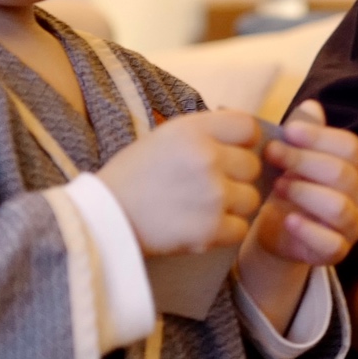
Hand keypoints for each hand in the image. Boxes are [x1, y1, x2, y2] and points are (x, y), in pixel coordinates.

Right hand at [98, 110, 261, 256]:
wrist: (105, 217)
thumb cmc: (132, 176)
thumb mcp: (165, 137)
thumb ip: (203, 135)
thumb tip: (242, 142)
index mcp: (193, 130)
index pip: (248, 127)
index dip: (242, 142)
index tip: (229, 153)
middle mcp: (207, 158)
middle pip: (252, 166)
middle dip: (236, 177)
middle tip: (210, 187)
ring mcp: (212, 195)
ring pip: (251, 199)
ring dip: (233, 206)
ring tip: (205, 208)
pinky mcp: (210, 229)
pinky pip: (241, 229)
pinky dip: (226, 231)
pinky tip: (202, 226)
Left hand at [237, 101, 357, 327]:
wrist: (279, 228)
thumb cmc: (292, 183)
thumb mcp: (294, 155)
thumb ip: (304, 133)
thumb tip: (310, 107)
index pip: (351, 147)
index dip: (319, 137)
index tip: (288, 131)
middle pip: (342, 174)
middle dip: (304, 161)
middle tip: (272, 154)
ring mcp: (354, 225)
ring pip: (338, 207)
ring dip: (304, 193)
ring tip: (277, 185)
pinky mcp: (338, 252)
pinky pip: (331, 243)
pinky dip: (308, 231)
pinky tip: (288, 219)